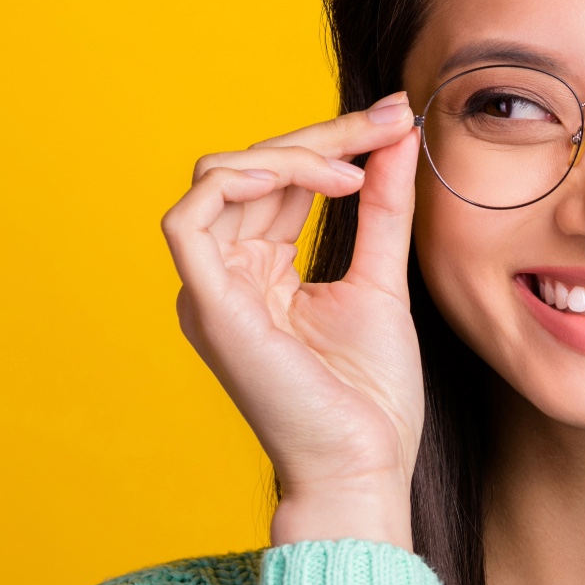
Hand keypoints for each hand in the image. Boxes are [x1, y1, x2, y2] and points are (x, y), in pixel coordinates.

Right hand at [161, 93, 423, 548]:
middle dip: (320, 137)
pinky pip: (189, 219)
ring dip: (289, 155)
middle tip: (385, 122)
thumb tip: (395, 134)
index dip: (330, 142)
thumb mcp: (382, 277)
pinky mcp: (205, 305)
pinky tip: (311, 177)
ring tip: (353, 168)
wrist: (366, 464)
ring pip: (220, 179)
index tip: (393, 119)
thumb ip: (383, 206)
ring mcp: (208, 291)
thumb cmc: (370, 396)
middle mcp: (223, 276)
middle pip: (249, 170)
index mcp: (257, 272)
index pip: (278, 182)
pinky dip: (241, 181)